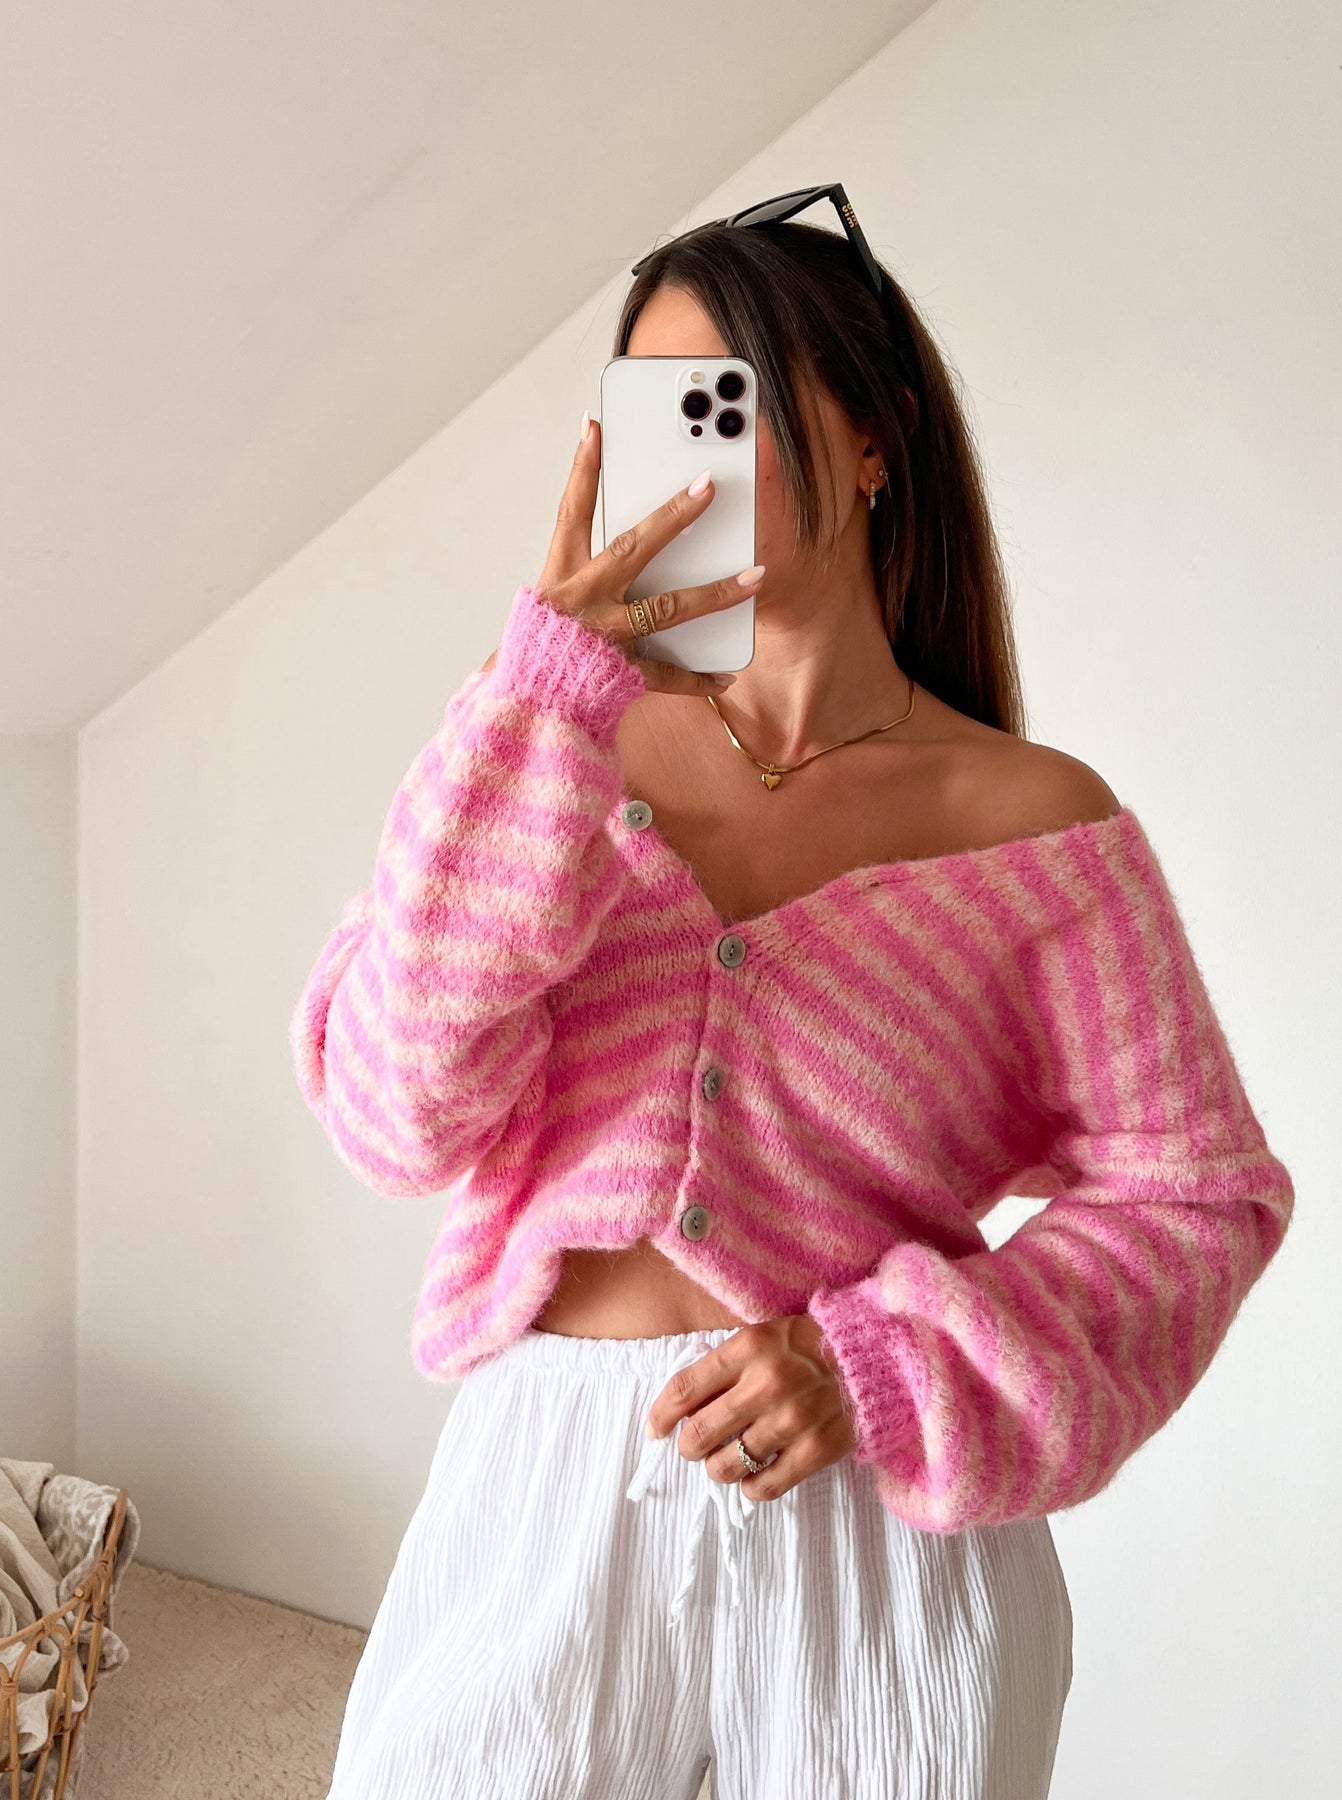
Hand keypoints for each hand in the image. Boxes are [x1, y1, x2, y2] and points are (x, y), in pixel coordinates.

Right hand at [532, 414, 762, 697]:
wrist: (520, 711)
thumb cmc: (537, 652)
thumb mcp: (547, 603)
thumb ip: (581, 573)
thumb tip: (629, 549)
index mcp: (561, 576)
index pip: (571, 511)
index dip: (583, 467)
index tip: (597, 425)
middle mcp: (583, 599)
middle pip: (633, 547)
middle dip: (674, 515)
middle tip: (709, 484)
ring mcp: (604, 636)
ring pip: (668, 608)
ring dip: (716, 592)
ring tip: (756, 575)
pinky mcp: (619, 675)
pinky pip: (668, 677)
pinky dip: (699, 677)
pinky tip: (727, 673)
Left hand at [644, 1315, 857, 1500]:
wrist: (876, 1357)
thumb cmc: (809, 1346)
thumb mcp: (764, 1337)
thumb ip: (724, 1367)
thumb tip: (680, 1409)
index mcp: (749, 1347)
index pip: (684, 1388)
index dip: (661, 1415)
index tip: (655, 1430)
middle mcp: (767, 1383)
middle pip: (698, 1433)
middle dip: (688, 1446)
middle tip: (694, 1447)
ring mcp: (792, 1420)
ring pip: (725, 1466)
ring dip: (717, 1468)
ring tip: (726, 1461)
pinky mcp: (816, 1451)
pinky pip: (764, 1487)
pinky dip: (750, 1488)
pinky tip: (753, 1477)